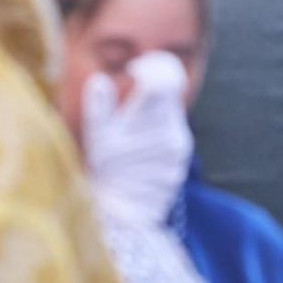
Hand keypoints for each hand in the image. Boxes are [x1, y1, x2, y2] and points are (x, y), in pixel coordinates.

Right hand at [82, 51, 192, 229]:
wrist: (124, 216)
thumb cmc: (106, 174)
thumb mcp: (98, 140)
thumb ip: (100, 107)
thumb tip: (99, 79)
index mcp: (151, 119)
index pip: (165, 76)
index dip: (152, 66)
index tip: (136, 72)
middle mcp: (172, 129)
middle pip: (169, 92)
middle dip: (150, 93)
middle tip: (127, 109)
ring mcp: (181, 145)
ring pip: (172, 112)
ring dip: (154, 115)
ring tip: (131, 137)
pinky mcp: (184, 158)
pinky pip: (175, 132)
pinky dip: (160, 133)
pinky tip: (141, 151)